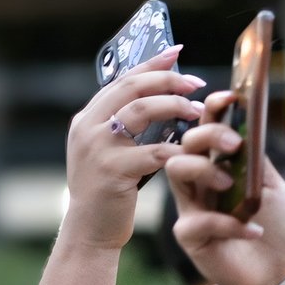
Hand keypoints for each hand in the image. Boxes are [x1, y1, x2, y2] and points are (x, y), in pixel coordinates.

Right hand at [63, 50, 207, 251]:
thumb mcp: (106, 152)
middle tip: (197, 83)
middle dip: (168, 81)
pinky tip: (194, 148)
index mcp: (86, 119)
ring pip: (141, 111)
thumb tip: (156, 96)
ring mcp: (97, 148)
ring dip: (174, 106)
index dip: (151, 65)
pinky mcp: (112, 171)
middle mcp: (87, 128)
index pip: (121, 79)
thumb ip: (120, 125)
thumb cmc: (106, 193)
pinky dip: (177, 148)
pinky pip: (153, 151)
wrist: (89, 231)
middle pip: (132, 88)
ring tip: (198, 111)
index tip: (177, 53)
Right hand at [166, 100, 284, 284]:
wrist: (275, 272)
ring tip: (232, 185)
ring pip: (177, 171)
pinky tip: (254, 229)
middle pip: (186, 142)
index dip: (213, 106)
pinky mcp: (190, 236)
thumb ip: (257, 158)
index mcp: (218, 162)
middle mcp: (199, 179)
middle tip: (234, 144)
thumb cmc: (272, 226)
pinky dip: (229, 223)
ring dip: (204, 170)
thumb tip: (249, 124)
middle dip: (208, 134)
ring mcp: (191, 206)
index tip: (233, 95)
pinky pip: (199, 221)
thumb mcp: (272, 185)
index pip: (206, 125)